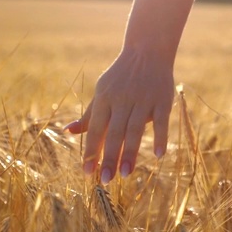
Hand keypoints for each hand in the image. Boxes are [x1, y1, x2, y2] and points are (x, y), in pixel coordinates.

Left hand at [65, 49, 173, 183]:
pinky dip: (160, 137)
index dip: (92, 151)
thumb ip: (89, 115)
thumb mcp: (102, 92)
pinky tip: (159, 155)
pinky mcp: (162, 100)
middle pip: (114, 133)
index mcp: (104, 99)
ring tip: (125, 174)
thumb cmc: (121, 77)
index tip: (87, 173)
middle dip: (109, 157)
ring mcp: (143, 100)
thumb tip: (69, 132)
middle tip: (106, 180)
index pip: (96, 129)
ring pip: (135, 130)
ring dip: (130, 152)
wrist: (147, 51)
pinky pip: (160, 121)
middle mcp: (122, 100)